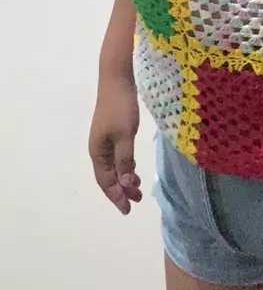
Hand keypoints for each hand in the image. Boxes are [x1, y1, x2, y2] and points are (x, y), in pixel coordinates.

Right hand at [89, 74, 141, 214]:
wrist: (117, 79)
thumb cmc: (120, 107)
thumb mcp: (125, 135)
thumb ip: (125, 159)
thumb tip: (125, 183)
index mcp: (97, 152)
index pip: (105, 181)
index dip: (116, 196)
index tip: (128, 210)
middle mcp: (98, 148)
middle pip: (108, 176)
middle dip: (121, 190)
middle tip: (137, 201)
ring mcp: (104, 139)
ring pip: (113, 166)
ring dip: (124, 178)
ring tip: (138, 188)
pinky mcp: (113, 131)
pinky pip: (117, 156)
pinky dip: (125, 165)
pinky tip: (134, 168)